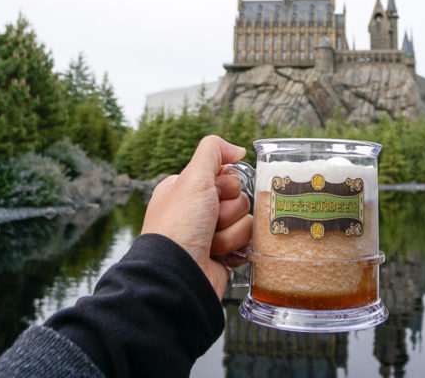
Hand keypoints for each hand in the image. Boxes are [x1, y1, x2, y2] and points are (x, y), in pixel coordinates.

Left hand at [141, 135, 252, 298]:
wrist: (177, 274)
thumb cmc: (177, 227)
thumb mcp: (192, 178)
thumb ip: (213, 151)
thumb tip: (236, 149)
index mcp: (187, 189)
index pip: (226, 175)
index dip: (225, 184)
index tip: (212, 193)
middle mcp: (198, 210)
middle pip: (238, 198)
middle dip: (228, 211)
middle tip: (209, 220)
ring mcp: (211, 233)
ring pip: (245, 220)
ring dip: (230, 232)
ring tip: (210, 242)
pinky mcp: (224, 254)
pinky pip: (247, 242)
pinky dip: (235, 248)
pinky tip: (219, 254)